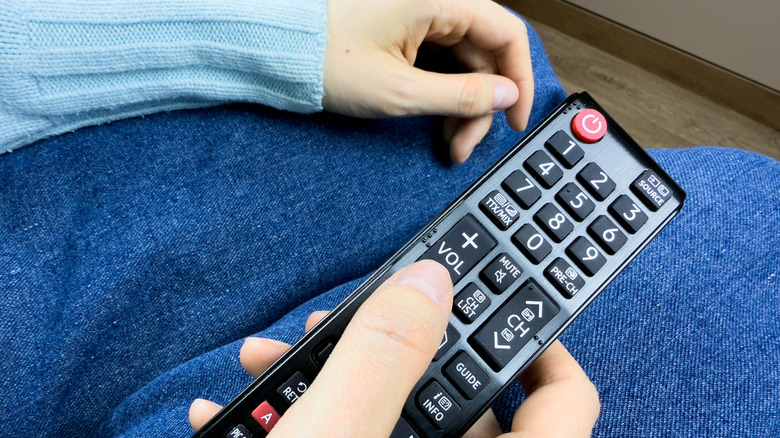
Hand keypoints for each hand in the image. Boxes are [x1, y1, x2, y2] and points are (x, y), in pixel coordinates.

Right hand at [190, 261, 599, 436]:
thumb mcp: (332, 436)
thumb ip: (384, 358)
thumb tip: (429, 283)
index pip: (569, 402)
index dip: (549, 342)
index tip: (506, 298)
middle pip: (468, 401)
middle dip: (397, 347)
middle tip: (356, 317)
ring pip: (395, 417)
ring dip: (334, 377)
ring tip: (270, 361)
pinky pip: (353, 436)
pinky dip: (309, 415)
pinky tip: (244, 410)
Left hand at [323, 0, 533, 163]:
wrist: (279, 51)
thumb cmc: (326, 60)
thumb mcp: (400, 91)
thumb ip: (461, 95)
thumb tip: (505, 97)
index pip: (506, 34)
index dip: (519, 81)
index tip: (515, 119)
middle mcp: (435, 0)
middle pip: (486, 53)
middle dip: (481, 105)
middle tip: (465, 145)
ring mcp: (421, 12)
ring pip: (465, 61)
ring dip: (463, 103)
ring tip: (448, 141)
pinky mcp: (408, 27)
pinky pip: (443, 60)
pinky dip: (444, 91)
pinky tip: (438, 120)